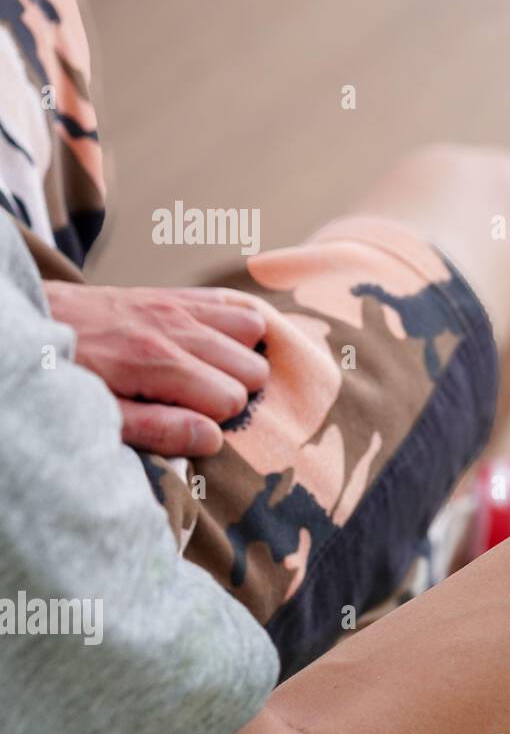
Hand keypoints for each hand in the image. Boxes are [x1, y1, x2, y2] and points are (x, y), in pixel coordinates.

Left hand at [44, 282, 269, 456]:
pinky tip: (214, 346)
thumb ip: (157, 430)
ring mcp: (178, 305)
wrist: (32, 323)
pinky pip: (233, 303)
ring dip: (237, 357)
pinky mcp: (173, 294)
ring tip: (207, 375)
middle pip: (252, 369)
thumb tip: (213, 439)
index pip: (231, 399)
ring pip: (253, 332)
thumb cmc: (65, 377)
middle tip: (194, 401)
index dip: (213, 420)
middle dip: (232, 391)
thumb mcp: (101, 416)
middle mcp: (176, 327)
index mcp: (157, 362)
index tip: (183, 421)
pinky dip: (234, 326)